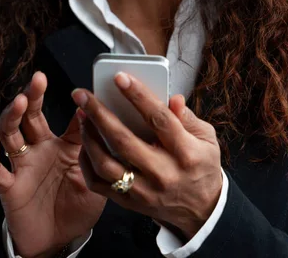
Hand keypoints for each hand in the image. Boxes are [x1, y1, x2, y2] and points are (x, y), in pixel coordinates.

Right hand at [0, 71, 105, 257]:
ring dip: (12, 117)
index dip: (71, 105)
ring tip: (20, 102)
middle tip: (38, 79)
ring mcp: (22, 166)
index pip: (61, 117)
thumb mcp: (92, 175)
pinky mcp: (9, 186)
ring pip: (10, 134)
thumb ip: (92, 147)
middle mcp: (38, 149)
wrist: (61, 242)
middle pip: (30, 116)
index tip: (77, 89)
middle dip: (33, 96)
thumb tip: (93, 114)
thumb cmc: (77, 207)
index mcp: (60, 145)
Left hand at [71, 72, 222, 240]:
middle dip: (99, 113)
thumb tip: (173, 98)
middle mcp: (163, 173)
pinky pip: (98, 183)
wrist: (201, 210)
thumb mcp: (207, 138)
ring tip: (81, 114)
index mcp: (185, 153)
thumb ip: (187, 116)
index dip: (138, 96)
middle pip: (124, 140)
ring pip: (106, 164)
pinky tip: (84, 142)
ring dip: (88, 136)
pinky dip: (86, 161)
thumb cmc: (201, 166)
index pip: (159, 119)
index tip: (119, 77)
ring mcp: (144, 191)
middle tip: (82, 94)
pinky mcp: (130, 202)